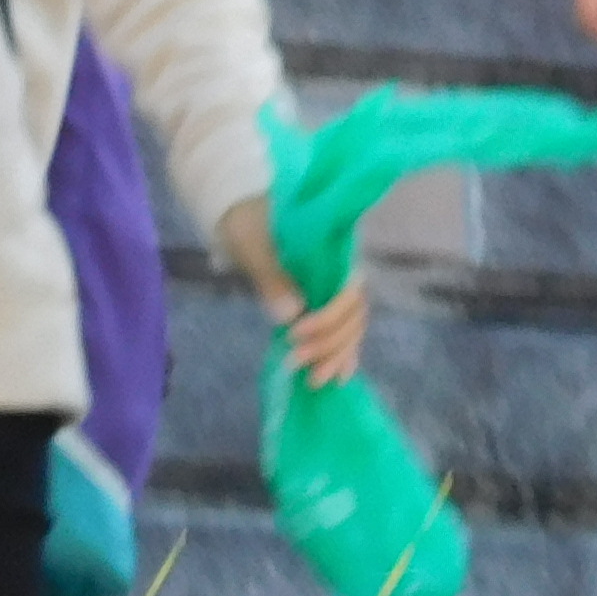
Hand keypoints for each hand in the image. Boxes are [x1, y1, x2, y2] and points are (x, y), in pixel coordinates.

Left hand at [211, 193, 367, 386]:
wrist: (242, 214)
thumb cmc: (248, 221)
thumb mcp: (252, 242)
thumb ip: (271, 276)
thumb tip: (291, 315)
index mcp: (333, 251)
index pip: (348, 290)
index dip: (327, 317)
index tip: (294, 332)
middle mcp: (342, 271)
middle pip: (354, 314)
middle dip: (330, 343)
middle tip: (297, 363)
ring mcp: (335, 289)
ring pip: (352, 327)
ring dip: (336, 355)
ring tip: (314, 381)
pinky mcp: (323, 302)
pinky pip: (342, 330)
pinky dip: (342, 354)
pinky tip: (337, 377)